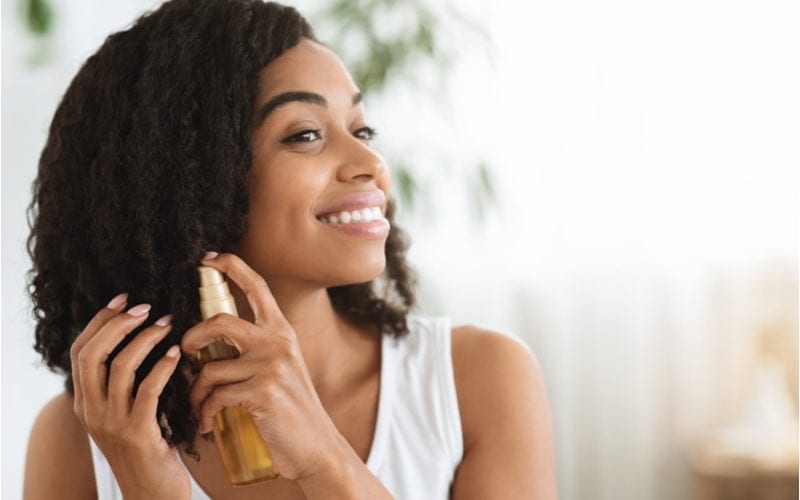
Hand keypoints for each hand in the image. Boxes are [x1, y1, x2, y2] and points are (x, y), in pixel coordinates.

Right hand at [70, 294, 188, 499]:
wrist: (153, 495)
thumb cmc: (149, 450)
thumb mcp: (126, 415)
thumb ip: (126, 385)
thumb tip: (144, 340)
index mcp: (86, 404)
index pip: (81, 352)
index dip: (100, 321)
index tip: (123, 299)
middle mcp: (92, 411)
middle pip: (92, 354)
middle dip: (118, 324)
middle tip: (145, 307)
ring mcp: (112, 424)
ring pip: (120, 367)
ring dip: (146, 339)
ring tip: (168, 324)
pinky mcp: (138, 433)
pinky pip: (147, 391)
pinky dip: (162, 367)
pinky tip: (176, 354)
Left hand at [182, 252, 348, 483]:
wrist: (315, 447)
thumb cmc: (290, 411)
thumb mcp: (280, 370)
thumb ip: (255, 351)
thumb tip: (208, 343)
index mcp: (282, 332)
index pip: (257, 287)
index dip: (231, 266)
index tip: (208, 258)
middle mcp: (278, 342)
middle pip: (219, 322)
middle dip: (191, 338)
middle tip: (185, 354)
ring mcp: (271, 366)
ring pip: (210, 367)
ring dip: (195, 391)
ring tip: (198, 406)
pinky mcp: (263, 392)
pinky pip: (215, 395)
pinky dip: (204, 411)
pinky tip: (208, 423)